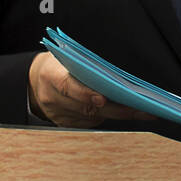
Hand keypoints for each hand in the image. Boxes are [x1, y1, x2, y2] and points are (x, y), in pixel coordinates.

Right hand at [28, 51, 154, 126]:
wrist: (36, 79)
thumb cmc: (61, 63)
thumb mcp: (68, 56)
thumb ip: (86, 65)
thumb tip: (116, 77)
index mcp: (51, 75)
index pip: (67, 85)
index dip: (85, 94)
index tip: (102, 99)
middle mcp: (52, 97)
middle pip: (85, 107)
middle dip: (116, 108)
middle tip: (141, 108)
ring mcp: (57, 114)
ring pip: (91, 118)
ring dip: (118, 114)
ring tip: (144, 111)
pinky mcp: (64, 124)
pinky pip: (89, 124)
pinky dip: (108, 118)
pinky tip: (127, 113)